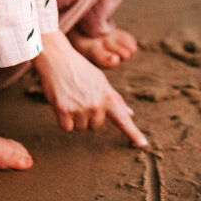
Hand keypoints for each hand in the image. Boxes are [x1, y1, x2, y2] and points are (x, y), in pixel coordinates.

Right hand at [33, 30, 147, 146]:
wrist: (57, 58)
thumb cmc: (80, 69)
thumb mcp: (100, 80)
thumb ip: (114, 98)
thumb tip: (130, 113)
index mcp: (107, 96)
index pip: (123, 119)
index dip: (133, 133)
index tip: (143, 143)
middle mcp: (96, 104)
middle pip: (96, 127)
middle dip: (89, 117)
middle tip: (81, 99)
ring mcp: (80, 109)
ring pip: (81, 128)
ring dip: (75, 118)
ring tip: (71, 98)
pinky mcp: (64, 111)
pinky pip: (67, 128)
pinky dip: (63, 120)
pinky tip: (62, 103)